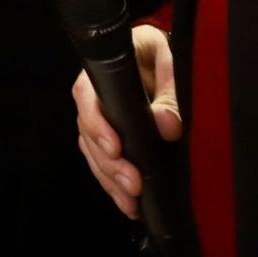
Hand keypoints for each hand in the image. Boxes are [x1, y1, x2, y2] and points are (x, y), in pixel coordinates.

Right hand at [72, 24, 181, 217]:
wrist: (161, 58)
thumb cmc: (162, 53)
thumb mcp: (170, 61)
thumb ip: (170, 92)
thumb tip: (168, 126)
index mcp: (103, 69)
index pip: (86, 95)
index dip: (97, 124)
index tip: (115, 148)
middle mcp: (93, 95)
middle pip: (88, 132)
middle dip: (108, 163)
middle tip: (132, 184)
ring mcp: (98, 118)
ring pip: (92, 152)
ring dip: (110, 179)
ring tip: (130, 201)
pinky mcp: (107, 137)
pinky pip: (101, 162)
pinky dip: (113, 184)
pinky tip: (128, 204)